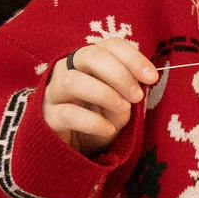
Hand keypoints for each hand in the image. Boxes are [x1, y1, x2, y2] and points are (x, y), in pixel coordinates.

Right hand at [43, 36, 155, 153]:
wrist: (73, 151)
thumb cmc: (100, 120)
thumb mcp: (120, 105)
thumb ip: (129, 91)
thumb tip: (142, 82)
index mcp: (88, 62)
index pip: (109, 45)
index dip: (132, 57)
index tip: (152, 77)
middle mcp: (67, 70)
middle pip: (88, 55)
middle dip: (118, 73)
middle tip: (137, 96)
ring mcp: (53, 93)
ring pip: (72, 81)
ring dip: (103, 93)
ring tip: (123, 109)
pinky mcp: (46, 117)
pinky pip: (67, 114)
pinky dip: (92, 121)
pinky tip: (108, 130)